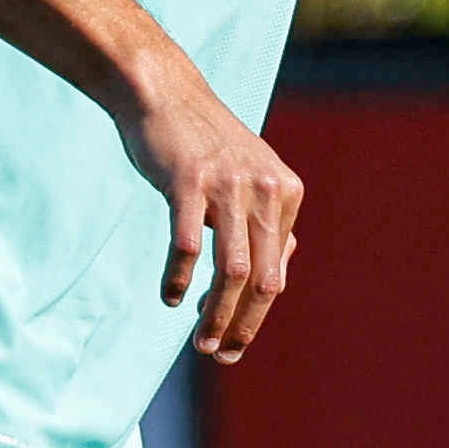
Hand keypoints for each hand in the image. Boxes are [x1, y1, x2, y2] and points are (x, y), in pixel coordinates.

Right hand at [112, 60, 303, 361]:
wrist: (164, 93)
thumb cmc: (204, 143)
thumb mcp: (249, 177)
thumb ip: (268, 220)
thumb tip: (278, 270)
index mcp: (284, 192)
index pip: (276, 271)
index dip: (256, 313)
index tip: (232, 337)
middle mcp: (264, 189)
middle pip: (263, 278)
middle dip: (244, 325)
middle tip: (221, 354)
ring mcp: (228, 185)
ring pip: (232, 270)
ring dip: (216, 314)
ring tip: (201, 341)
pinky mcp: (189, 181)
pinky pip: (189, 245)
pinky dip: (181, 278)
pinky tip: (172, 297)